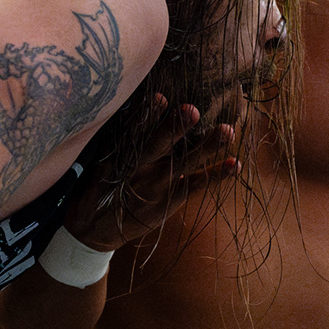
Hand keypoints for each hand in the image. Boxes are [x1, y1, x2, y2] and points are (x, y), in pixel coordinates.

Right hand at [64, 94, 241, 251]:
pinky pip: (196, 186)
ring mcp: (158, 186)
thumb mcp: (100, 162)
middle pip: (159, 145)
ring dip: (207, 147)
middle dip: (175, 127)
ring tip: (227, 131)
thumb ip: (118, 138)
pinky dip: (216, 176)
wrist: (95, 231)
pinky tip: (234, 165)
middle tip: (192, 110)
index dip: (147, 114)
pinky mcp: (171, 200)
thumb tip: (137, 107)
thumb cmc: (98, 187)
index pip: (134, 131)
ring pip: (185, 163)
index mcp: (121, 158)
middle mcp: (140, 170)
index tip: (161, 97)